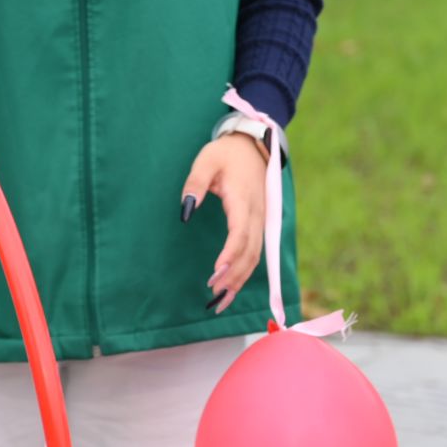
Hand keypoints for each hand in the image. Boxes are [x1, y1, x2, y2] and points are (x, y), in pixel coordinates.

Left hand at [182, 133, 266, 313]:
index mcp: (243, 200)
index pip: (240, 233)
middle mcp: (257, 214)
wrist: (252, 146)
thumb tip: (186, 210)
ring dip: (240, 279)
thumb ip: (195, 183)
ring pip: (256, 256)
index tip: (216, 272)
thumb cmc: (226, 154)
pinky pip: (256, 252)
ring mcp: (261, 220)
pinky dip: (245, 271)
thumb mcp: (206, 160)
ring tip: (221, 300)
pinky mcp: (260, 225)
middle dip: (234, 275)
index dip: (230, 255)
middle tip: (214, 294)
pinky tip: (232, 286)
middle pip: (250, 252)